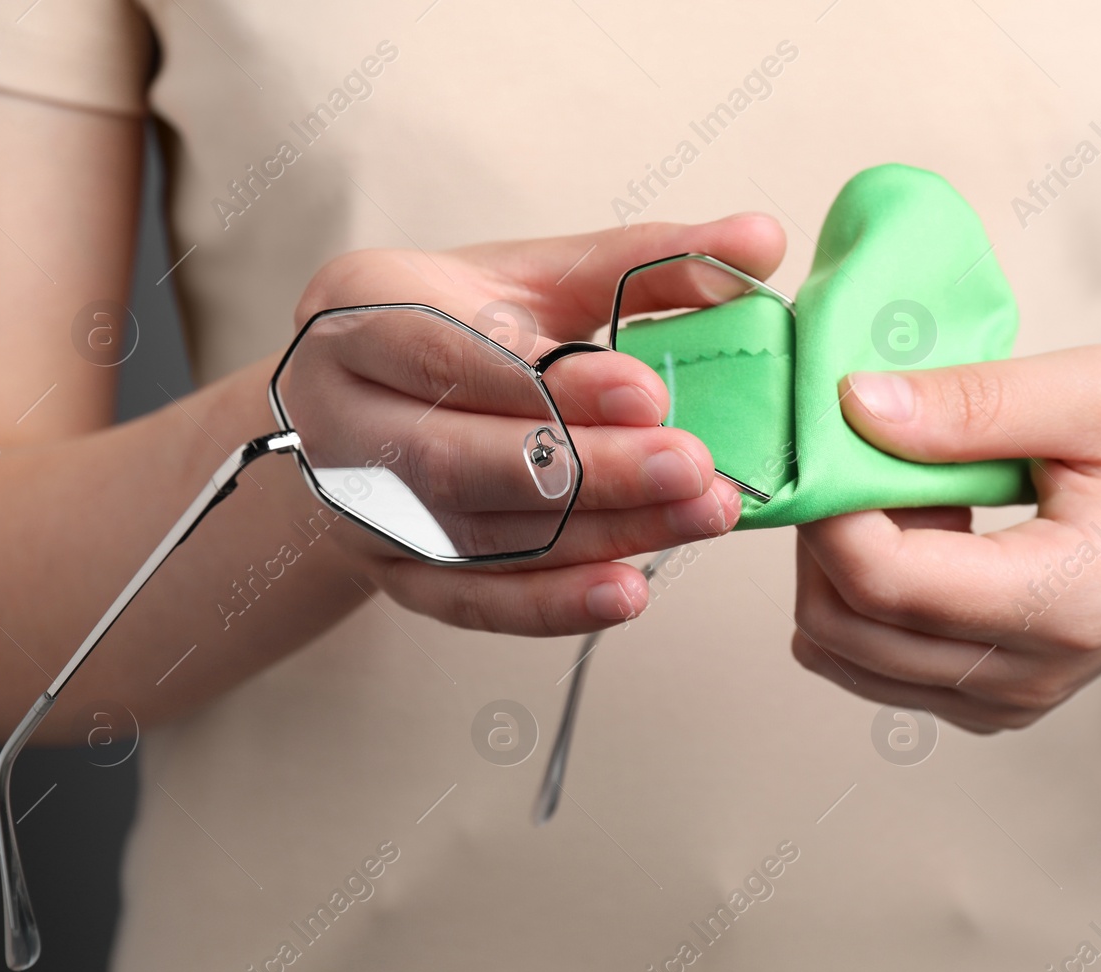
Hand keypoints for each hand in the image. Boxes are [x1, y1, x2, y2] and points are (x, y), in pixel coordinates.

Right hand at [289, 213, 786, 635]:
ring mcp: (357, 506)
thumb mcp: (536, 278)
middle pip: (461, 457)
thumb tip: (763, 239)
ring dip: (596, 534)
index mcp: (360, 311)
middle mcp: (338, 415)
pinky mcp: (388, 574)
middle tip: (695, 468)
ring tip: (698, 517)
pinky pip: (470, 601)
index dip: (548, 381)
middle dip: (589, 469)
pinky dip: (550, 604)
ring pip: (476, 535)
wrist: (358, 407)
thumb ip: (646, 261)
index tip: (649, 392)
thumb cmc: (458, 329)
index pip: (449, 352)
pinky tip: (629, 591)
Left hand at [791, 341, 1100, 732]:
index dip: (828, 509)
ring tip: (907, 496)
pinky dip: (869, 602)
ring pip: (849, 655)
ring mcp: (1013, 698)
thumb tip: (854, 406)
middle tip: (862, 455)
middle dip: (820, 539)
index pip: (883, 581)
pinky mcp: (998, 700)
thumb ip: (971, 403)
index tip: (831, 434)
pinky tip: (925, 538)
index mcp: (1062, 601)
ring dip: (840, 570)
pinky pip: (881, 667)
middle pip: (847, 630)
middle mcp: (1032, 673)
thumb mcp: (1095, 390)